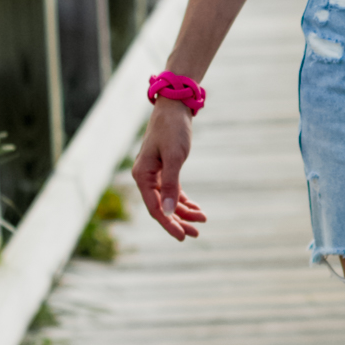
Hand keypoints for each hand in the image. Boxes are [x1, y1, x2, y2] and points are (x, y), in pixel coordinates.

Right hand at [132, 101, 208, 240]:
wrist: (174, 107)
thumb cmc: (173, 129)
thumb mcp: (174, 158)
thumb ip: (171, 185)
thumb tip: (168, 212)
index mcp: (142, 176)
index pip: (154, 208)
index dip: (168, 224)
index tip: (183, 236)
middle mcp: (145, 177)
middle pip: (161, 207)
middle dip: (178, 221)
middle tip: (196, 234)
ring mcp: (154, 173)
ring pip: (168, 200)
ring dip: (183, 211)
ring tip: (201, 220)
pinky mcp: (164, 169)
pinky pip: (172, 190)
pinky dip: (183, 200)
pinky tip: (195, 208)